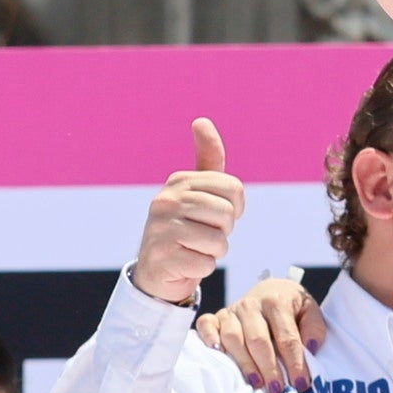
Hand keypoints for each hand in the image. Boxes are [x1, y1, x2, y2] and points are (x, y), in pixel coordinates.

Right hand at [128, 120, 242, 305]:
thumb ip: (208, 160)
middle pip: (227, 215)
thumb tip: (201, 120)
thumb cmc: (186, 228)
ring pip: (219, 241)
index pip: (234, 188)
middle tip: (203, 235)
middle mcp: (166, 200)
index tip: (217, 215)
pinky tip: (185, 263)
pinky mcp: (163, 257)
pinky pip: (207, 263)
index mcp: (179, 181)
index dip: (234, 207)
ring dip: (214, 251)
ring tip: (194, 248)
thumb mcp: (197, 191)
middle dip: (223, 231)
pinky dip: (203, 268)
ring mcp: (162, 229)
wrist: (157, 271)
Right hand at [198, 271, 326, 390]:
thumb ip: (314, 328)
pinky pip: (206, 325)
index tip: (300, 384)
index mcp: (277, 301)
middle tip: (277, 390)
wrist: (271, 289)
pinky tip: (219, 355)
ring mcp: (232, 310)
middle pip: (258, 340)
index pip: (287, 337)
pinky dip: (209, 339)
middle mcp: (252, 304)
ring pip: (233, 338)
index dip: (294, 363)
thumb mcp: (310, 311)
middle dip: (269, 368)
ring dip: (244, 363)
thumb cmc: (292, 308)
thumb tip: (310, 348)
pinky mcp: (217, 316)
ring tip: (256, 383)